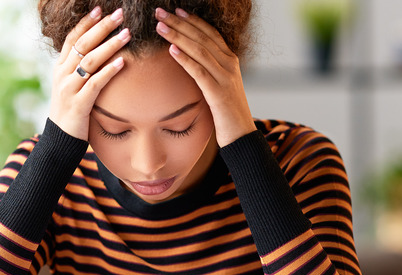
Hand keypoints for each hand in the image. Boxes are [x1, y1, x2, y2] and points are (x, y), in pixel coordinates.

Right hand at [49, 7, 130, 139]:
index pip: (72, 38)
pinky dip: (109, 71)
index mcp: (60, 67)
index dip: (86, 23)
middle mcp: (62, 74)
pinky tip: (122, 62)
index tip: (100, 9)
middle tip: (120, 15)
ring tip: (127, 34)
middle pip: (83, 44)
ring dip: (110, 45)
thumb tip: (100, 53)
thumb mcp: (73, 87)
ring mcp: (69, 89)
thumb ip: (82, 70)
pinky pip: (95, 84)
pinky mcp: (78, 104)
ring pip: (90, 61)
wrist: (60, 139)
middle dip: (102, 27)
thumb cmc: (73, 112)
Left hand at [155, 8, 256, 146]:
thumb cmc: (227, 112)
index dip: (192, 20)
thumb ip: (209, 71)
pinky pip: (199, 72)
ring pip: (199, 50)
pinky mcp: (219, 93)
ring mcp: (226, 78)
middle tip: (160, 12)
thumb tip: (188, 60)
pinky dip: (185, 59)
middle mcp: (230, 64)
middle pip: (202, 37)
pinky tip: (171, 50)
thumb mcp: (219, 86)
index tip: (176, 11)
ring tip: (160, 27)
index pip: (210, 33)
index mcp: (230, 60)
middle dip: (179, 23)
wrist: (242, 134)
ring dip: (178, 36)